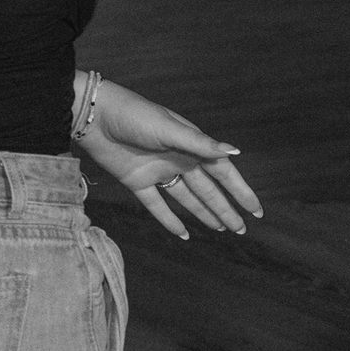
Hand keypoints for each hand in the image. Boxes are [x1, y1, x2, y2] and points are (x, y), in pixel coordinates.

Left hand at [76, 76, 261, 240]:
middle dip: (226, 209)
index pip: (223, 172)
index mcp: (191, 145)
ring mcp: (159, 172)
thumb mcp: (169, 129)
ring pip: (187, 199)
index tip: (255, 209)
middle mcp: (179, 159)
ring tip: (220, 230)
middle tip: (241, 229)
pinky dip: (170, 221)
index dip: (240, 191)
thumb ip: (201, 144)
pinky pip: (157, 206)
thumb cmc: (135, 115)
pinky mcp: (137, 182)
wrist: (94, 116)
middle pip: (208, 190)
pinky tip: (183, 235)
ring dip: (204, 214)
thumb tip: (236, 152)